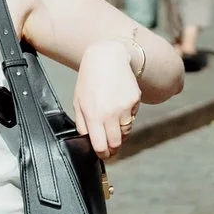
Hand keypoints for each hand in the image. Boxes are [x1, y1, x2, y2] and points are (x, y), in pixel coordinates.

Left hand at [72, 40, 143, 156]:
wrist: (107, 58)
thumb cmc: (89, 81)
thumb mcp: (78, 102)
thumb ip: (83, 125)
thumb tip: (89, 142)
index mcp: (93, 116)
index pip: (101, 146)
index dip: (103, 154)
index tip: (103, 155)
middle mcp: (110, 114)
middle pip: (116, 144)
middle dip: (113, 149)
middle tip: (110, 149)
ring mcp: (124, 108)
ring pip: (125, 132)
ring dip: (119, 133)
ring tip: (112, 122)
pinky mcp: (134, 101)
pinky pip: (131, 117)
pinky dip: (126, 116)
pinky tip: (118, 103)